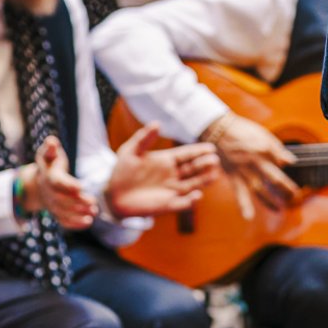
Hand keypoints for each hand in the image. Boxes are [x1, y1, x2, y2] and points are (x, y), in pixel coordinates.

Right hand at [18, 136, 99, 229]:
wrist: (39, 182)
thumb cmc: (50, 163)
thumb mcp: (48, 153)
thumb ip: (50, 147)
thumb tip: (52, 141)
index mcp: (48, 176)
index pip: (57, 182)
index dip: (68, 185)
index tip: (82, 187)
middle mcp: (48, 192)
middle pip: (61, 200)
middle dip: (77, 203)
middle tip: (93, 203)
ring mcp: (51, 204)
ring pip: (62, 212)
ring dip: (78, 214)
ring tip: (94, 213)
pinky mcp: (55, 212)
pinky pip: (63, 221)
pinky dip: (74, 224)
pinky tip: (88, 222)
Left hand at [106, 124, 221, 217]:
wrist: (113, 194)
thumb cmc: (121, 171)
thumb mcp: (130, 151)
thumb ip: (144, 138)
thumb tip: (157, 123)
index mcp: (166, 160)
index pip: (187, 154)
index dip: (198, 151)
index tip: (211, 148)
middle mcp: (172, 174)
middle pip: (193, 168)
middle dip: (205, 164)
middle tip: (214, 160)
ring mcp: (171, 190)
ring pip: (193, 184)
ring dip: (204, 180)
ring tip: (215, 174)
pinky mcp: (167, 204)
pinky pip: (182, 203)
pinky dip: (191, 200)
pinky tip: (197, 194)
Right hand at [200, 111, 299, 217]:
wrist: (218, 130)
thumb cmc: (242, 130)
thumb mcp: (262, 134)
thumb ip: (277, 148)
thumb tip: (290, 161)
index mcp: (266, 149)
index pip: (283, 162)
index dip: (290, 167)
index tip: (294, 173)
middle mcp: (256, 162)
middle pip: (275, 179)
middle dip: (287, 189)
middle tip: (295, 197)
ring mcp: (245, 171)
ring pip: (260, 189)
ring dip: (270, 201)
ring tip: (279, 210)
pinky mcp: (234, 176)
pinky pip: (239, 193)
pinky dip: (243, 206)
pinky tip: (248, 217)